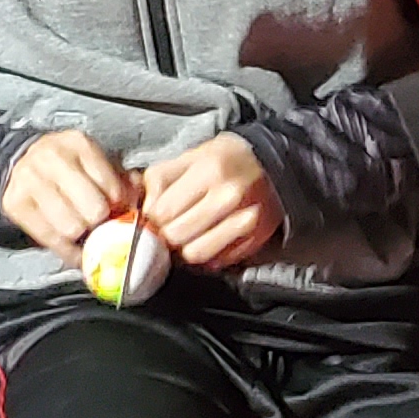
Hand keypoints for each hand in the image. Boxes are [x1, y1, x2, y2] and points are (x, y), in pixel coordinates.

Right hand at [1, 130, 133, 259]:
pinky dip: (65, 249)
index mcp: (79, 145)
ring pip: (71, 227)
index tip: (118, 211)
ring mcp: (30, 180)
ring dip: (82, 236)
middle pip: (93, 210)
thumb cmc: (65, 165)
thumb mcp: (94, 162)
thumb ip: (121, 179)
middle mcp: (52, 158)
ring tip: (83, 230)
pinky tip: (72, 247)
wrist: (21, 160)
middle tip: (98, 222)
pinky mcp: (15, 202)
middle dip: (100, 221)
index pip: (111, 187)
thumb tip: (137, 202)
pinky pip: (49, 239)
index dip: (119, 205)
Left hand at [138, 135, 284, 269]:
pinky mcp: (255, 238)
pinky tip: (209, 238)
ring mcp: (246, 220)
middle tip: (172, 225)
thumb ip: (160, 179)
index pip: (163, 212)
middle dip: (168, 234)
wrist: (274, 164)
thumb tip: (145, 210)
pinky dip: (208, 255)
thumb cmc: (228, 159)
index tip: (158, 213)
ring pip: (196, 254)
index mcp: (210, 171)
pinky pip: (218, 261)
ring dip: (186, 248)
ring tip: (189, 234)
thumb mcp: (191, 156)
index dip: (154, 216)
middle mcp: (229, 196)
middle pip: (177, 236)